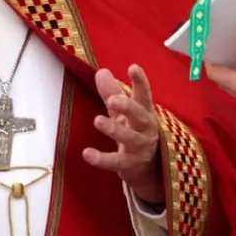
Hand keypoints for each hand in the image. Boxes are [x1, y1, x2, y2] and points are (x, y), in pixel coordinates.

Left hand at [83, 65, 164, 203]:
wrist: (148, 168)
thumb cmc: (134, 131)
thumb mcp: (124, 112)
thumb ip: (112, 92)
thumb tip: (101, 71)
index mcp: (144, 111)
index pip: (144, 94)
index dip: (140, 81)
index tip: (133, 67)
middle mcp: (145, 128)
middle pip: (139, 115)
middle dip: (127, 106)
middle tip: (113, 99)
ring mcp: (139, 147)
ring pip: (128, 137)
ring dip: (113, 129)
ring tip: (97, 120)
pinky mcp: (129, 164)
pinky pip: (115, 162)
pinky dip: (101, 159)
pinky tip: (87, 153)